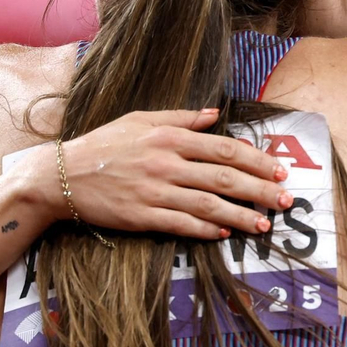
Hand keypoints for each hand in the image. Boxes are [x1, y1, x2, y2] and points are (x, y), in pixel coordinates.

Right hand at [16, 107, 293, 239]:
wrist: (60, 176)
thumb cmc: (103, 145)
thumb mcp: (140, 120)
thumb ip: (181, 118)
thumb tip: (216, 114)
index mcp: (169, 138)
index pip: (224, 149)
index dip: (256, 161)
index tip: (279, 171)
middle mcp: (165, 164)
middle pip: (224, 178)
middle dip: (260, 190)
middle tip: (286, 199)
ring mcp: (154, 191)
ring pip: (208, 205)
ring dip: (241, 215)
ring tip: (266, 224)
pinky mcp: (142, 216)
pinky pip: (181, 224)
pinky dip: (206, 229)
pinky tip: (226, 233)